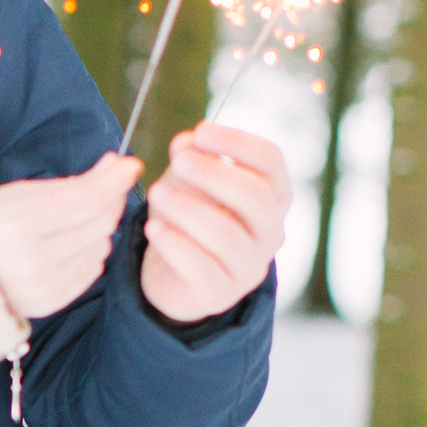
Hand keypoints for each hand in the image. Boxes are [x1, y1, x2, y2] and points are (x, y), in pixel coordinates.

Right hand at [0, 153, 138, 318]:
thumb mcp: (21, 193)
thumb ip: (72, 183)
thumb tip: (119, 168)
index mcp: (17, 222)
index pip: (85, 198)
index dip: (114, 179)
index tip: (130, 164)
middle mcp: (32, 258)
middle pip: (100, 222)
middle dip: (110, 200)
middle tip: (106, 186)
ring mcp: (42, 286)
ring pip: (101, 246)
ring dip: (98, 228)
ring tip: (74, 219)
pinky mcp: (50, 303)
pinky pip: (91, 270)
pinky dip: (88, 252)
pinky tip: (67, 245)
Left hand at [140, 121, 289, 322]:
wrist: (176, 276)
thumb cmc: (192, 217)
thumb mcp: (188, 181)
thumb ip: (190, 159)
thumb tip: (186, 142)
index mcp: (272, 196)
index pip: (270, 161)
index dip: (237, 143)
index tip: (201, 132)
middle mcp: (270, 232)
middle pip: (255, 197)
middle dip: (214, 174)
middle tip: (179, 162)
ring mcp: (249, 267)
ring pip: (226, 236)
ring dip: (188, 210)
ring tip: (157, 194)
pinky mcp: (220, 295)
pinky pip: (202, 269)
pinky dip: (175, 245)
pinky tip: (154, 228)